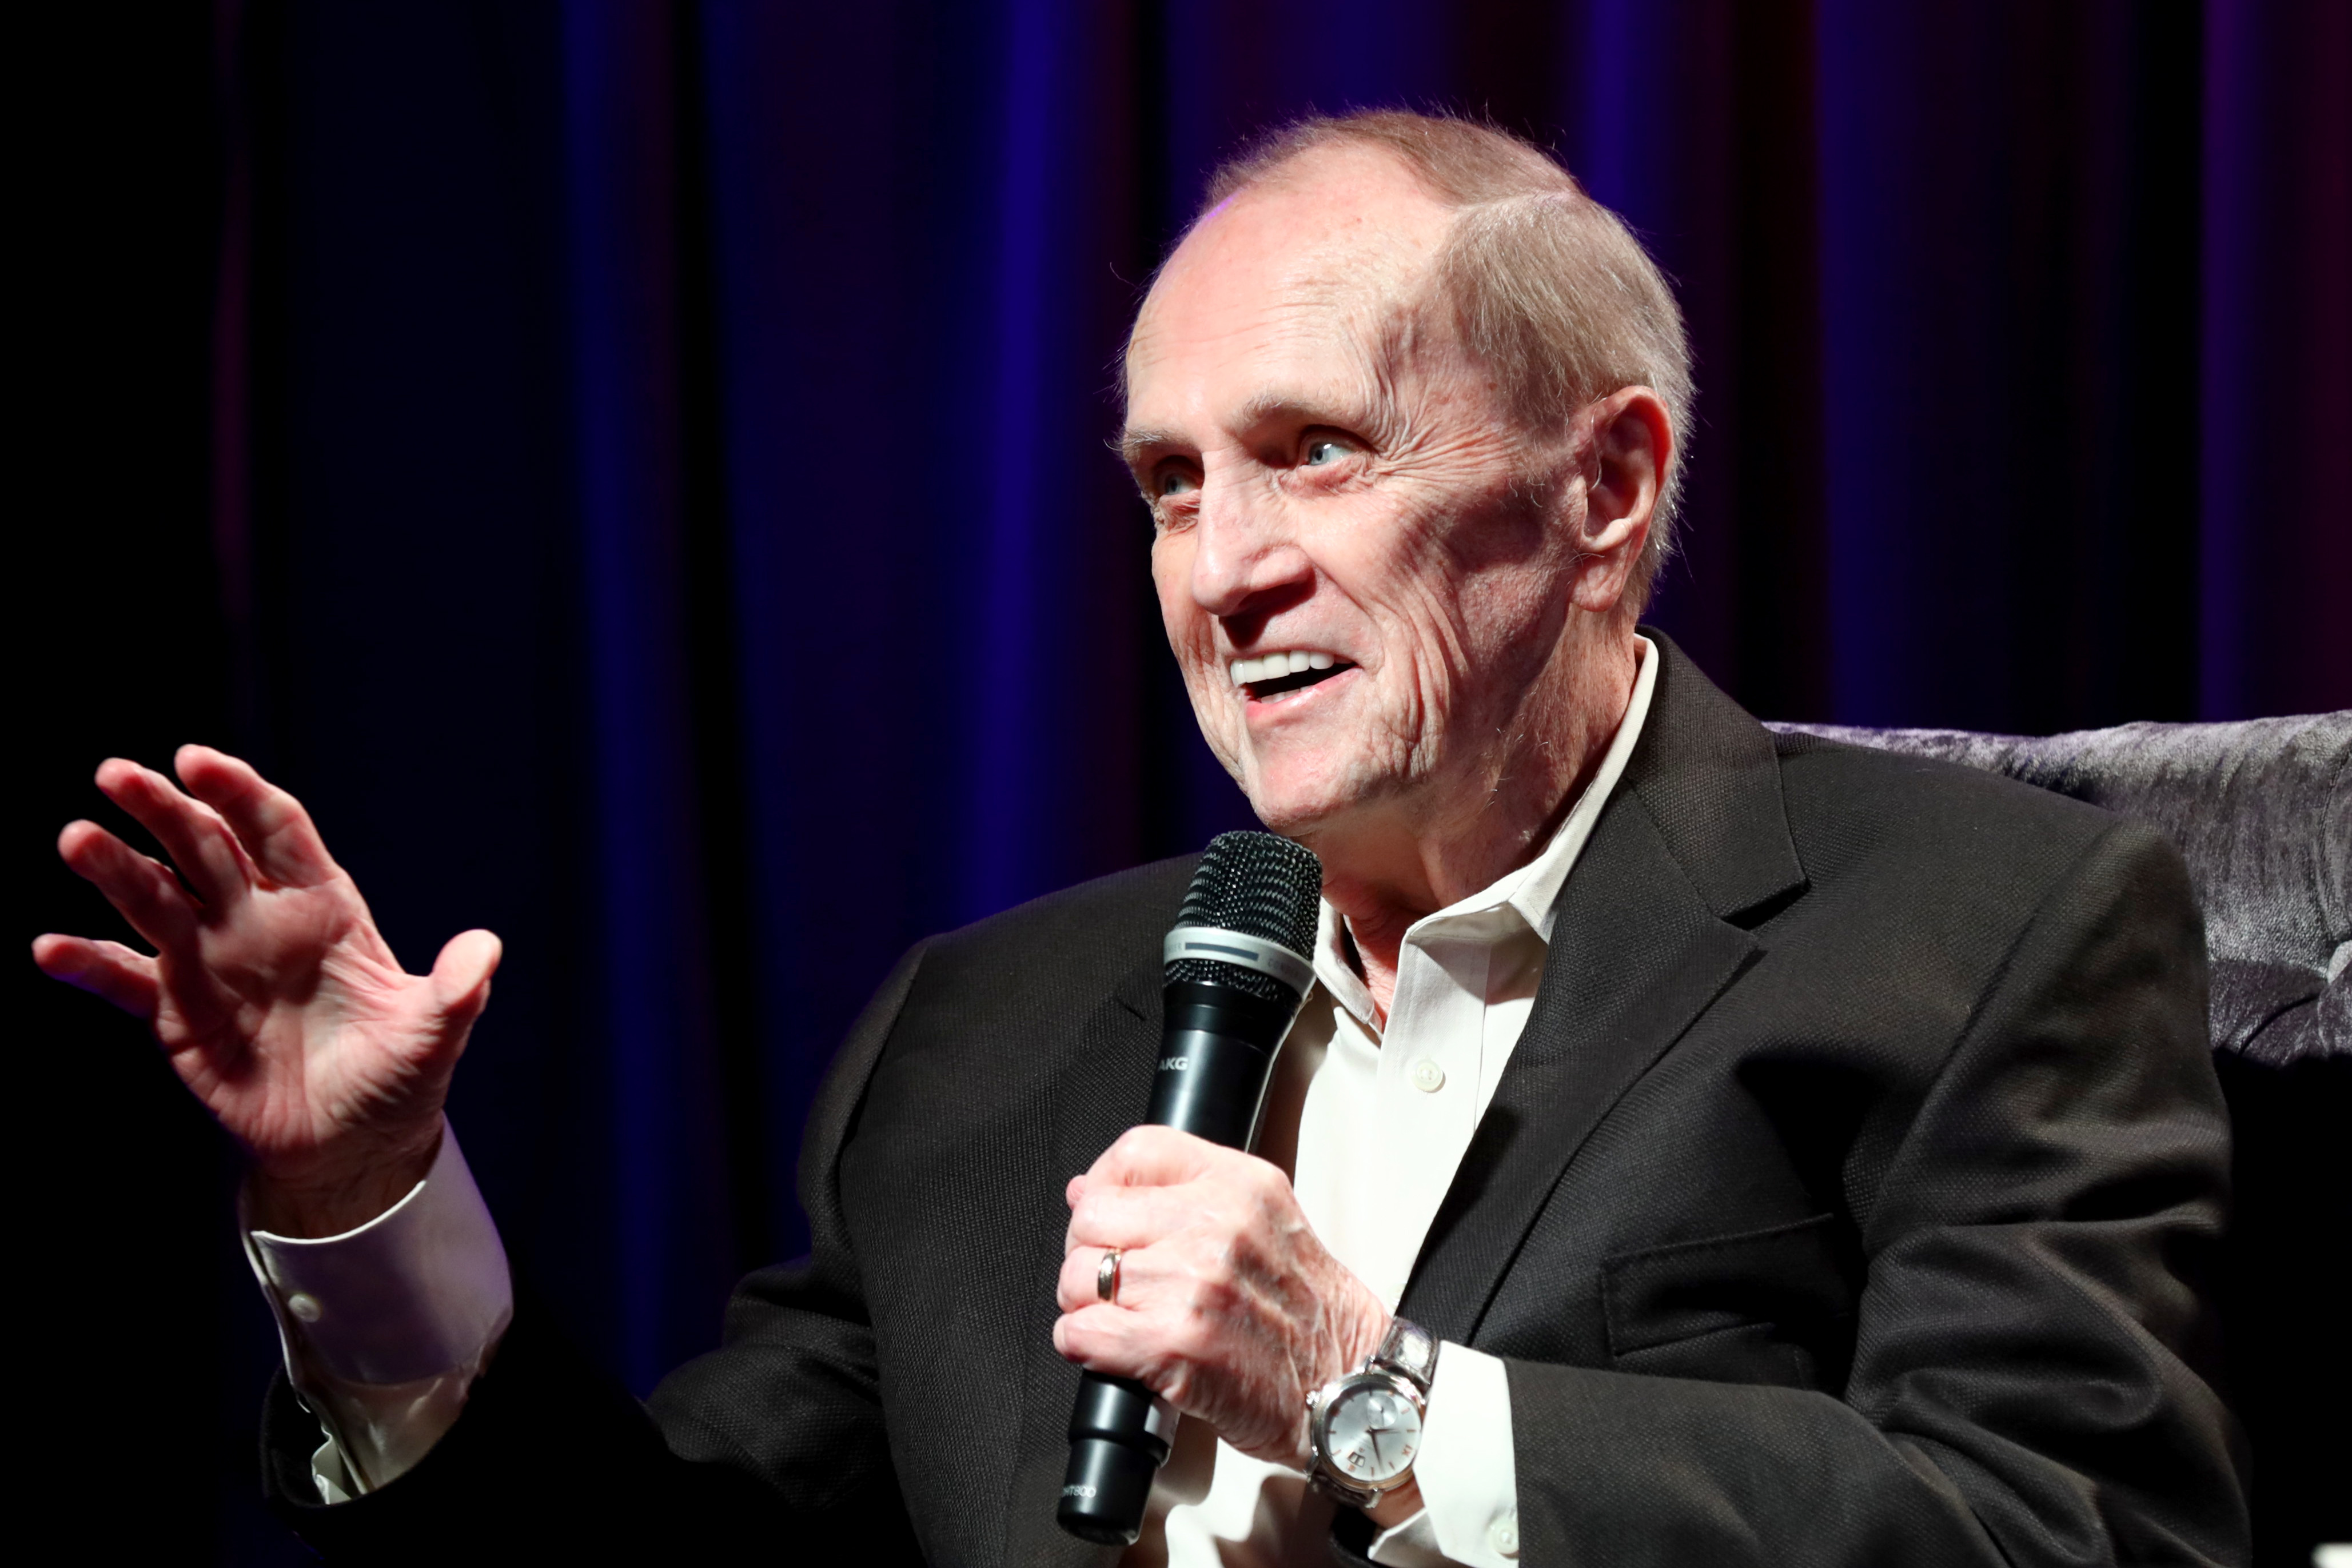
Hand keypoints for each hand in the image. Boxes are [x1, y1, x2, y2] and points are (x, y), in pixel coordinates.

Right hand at [32, 747, 499, 1235]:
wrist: (353, 1144)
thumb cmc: (397, 1078)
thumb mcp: (432, 1035)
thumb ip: (456, 991)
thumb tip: (487, 951)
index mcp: (322, 907)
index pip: (276, 830)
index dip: (238, 792)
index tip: (196, 760)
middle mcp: (259, 921)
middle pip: (205, 849)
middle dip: (163, 810)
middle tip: (116, 774)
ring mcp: (212, 963)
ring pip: (156, 901)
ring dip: (114, 870)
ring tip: (76, 839)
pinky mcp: (178, 1014)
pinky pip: (126, 982)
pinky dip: (88, 966)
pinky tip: (50, 949)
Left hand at [1054, 1125, 1389, 1466]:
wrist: (1344, 1385)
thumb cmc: (1305, 1313)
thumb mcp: (1262, 1222)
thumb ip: (1179, 1194)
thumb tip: (1085, 1188)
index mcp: (1239, 1186)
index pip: (1136, 1151)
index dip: (1104, 1184)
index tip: (1108, 1216)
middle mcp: (1216, 1227)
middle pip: (1092, 1216)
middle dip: (1091, 1252)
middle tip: (1122, 1281)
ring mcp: (1194, 1284)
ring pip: (1079, 1276)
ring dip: (1088, 1305)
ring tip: (1128, 1319)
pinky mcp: (1175, 1345)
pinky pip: (1079, 1331)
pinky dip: (1082, 1345)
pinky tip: (1116, 1350)